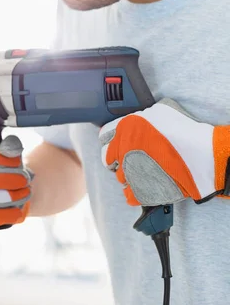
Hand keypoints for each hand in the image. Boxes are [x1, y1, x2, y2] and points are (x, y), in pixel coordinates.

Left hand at [99, 99, 229, 205]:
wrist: (202, 154)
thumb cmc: (184, 130)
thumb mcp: (159, 110)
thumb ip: (141, 115)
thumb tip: (137, 119)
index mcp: (125, 128)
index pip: (103, 137)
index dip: (110, 141)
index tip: (116, 145)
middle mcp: (122, 149)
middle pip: (107, 159)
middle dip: (117, 159)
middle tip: (130, 160)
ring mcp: (129, 171)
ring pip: (119, 177)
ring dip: (129, 175)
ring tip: (146, 171)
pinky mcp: (139, 191)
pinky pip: (129, 195)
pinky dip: (136, 191)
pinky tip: (148, 184)